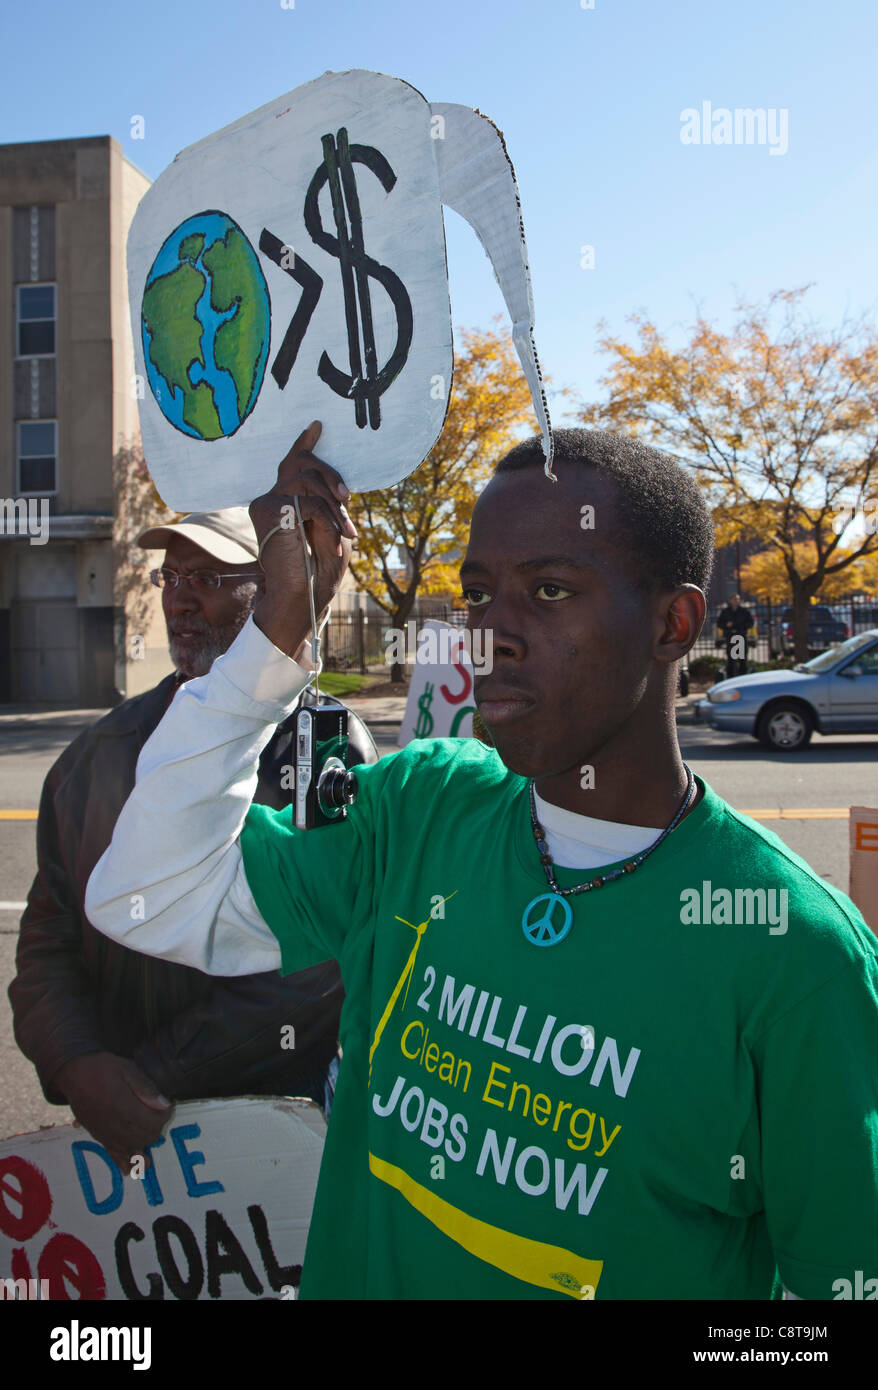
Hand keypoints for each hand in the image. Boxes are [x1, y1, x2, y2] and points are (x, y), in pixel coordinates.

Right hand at [54, 1051, 172, 1174]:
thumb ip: (145, 1088)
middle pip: (145, 1137)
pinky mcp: (98, 1136)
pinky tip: (128, 1170)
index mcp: (124, 1108)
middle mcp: (116, 1125)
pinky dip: (122, 1162)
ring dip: (144, 1146)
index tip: (168, 1105)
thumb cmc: (100, 1068)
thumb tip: (163, 1104)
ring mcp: (106, 1133)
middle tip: (159, 1115)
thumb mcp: (126, 1068)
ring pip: (132, 1148)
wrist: (72, 1074)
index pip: (153, 1122)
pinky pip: (112, 1154)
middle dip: (157, 1128)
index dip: (165, 1115)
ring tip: (150, 1150)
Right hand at [250, 422, 356, 656]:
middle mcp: (271, 498)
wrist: (303, 596)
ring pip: (308, 479)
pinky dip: (328, 520)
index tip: (317, 425)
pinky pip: (309, 501)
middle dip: (332, 477)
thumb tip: (335, 484)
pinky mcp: (268, 511)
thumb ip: (329, 502)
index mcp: (285, 500)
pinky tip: (333, 541)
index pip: (292, 463)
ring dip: (334, 505)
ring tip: (346, 532)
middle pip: (303, 463)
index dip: (304, 443)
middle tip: (348, 499)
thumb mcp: (332, 528)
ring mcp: (266, 503)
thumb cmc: (319, 569)